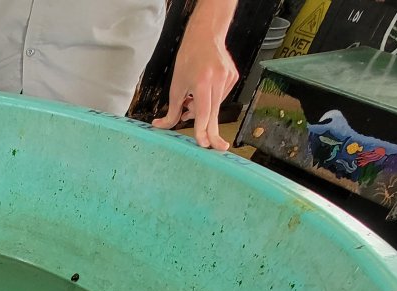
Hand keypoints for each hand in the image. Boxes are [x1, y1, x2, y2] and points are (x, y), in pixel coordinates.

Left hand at [152, 26, 237, 150]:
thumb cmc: (188, 58)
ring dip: (203, 108)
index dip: (203, 129)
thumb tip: (162, 126)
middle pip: (214, 113)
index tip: (205, 143)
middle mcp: (218, 80)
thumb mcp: (175, 85)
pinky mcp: (234, 77)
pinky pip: (220, 97)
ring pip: (215, 106)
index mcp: (202, 82)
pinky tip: (205, 88)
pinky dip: (211, 99)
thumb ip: (172, 110)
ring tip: (194, 97)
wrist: (205, 36)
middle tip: (219, 148)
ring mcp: (228, 78)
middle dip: (213, 132)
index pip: (204, 112)